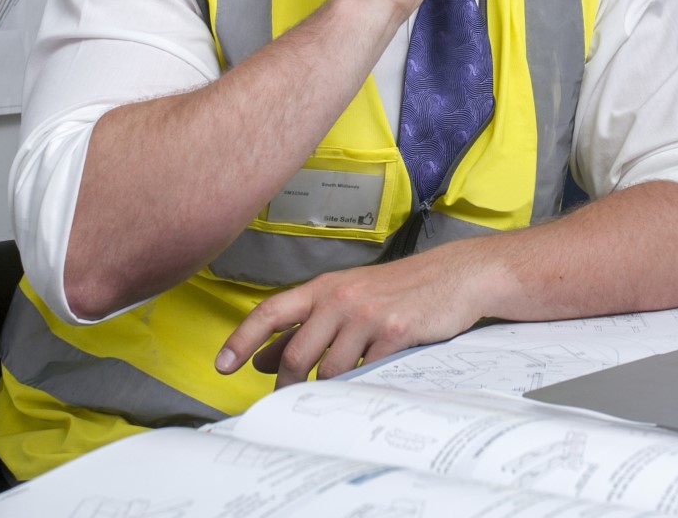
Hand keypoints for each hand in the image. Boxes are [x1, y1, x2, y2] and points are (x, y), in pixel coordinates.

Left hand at [215, 249, 487, 387]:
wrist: (455, 276)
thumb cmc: (399, 289)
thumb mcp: (348, 298)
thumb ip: (306, 324)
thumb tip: (262, 356)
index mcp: (325, 287)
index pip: (271, 311)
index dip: (242, 339)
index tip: (222, 365)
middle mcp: (341, 298)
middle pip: (296, 352)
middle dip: (286, 384)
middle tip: (286, 401)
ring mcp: (368, 315)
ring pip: (329, 369)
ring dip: (327, 389)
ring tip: (334, 392)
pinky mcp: (395, 332)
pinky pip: (365, 372)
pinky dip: (360, 384)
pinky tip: (366, 380)